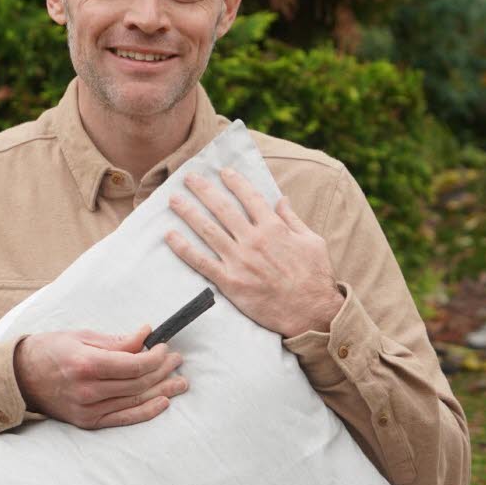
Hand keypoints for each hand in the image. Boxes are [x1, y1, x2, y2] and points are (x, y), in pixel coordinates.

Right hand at [13, 325, 186, 428]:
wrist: (21, 377)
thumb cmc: (50, 350)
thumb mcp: (82, 336)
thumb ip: (116, 341)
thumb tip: (145, 336)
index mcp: (86, 364)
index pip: (133, 365)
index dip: (155, 357)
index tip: (164, 347)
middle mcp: (88, 391)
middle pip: (137, 383)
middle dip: (162, 371)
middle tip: (177, 360)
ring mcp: (88, 410)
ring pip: (135, 400)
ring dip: (162, 390)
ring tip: (180, 382)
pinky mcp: (88, 422)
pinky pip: (123, 418)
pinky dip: (146, 411)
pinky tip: (163, 402)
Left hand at [165, 168, 344, 336]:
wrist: (311, 312)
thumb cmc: (315, 277)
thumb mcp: (312, 241)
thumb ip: (293, 219)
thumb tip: (282, 199)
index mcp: (274, 228)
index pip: (250, 197)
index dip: (235, 182)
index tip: (222, 171)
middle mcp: (253, 240)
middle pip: (222, 209)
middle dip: (203, 190)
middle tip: (188, 177)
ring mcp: (239, 260)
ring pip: (207, 230)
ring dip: (188, 212)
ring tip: (174, 199)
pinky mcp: (230, 282)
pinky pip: (201, 262)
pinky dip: (184, 248)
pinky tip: (170, 236)